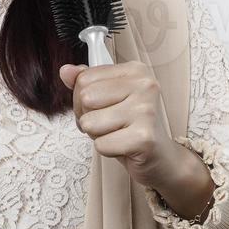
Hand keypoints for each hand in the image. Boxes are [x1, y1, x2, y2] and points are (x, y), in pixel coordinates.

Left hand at [58, 60, 191, 191]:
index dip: (84, 99)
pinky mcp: (144, 138)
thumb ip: (86, 82)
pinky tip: (124, 147)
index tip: (103, 108)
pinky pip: (100, 144)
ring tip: (117, 135)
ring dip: (97, 135)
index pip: (84, 78)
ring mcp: (146, 111)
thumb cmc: (133, 126)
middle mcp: (145, 85)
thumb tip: (65, 71)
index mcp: (136, 70)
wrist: (162, 158)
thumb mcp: (109, 98)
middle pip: (85, 98)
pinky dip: (107, 150)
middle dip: (88, 117)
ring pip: (89, 123)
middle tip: (110, 125)